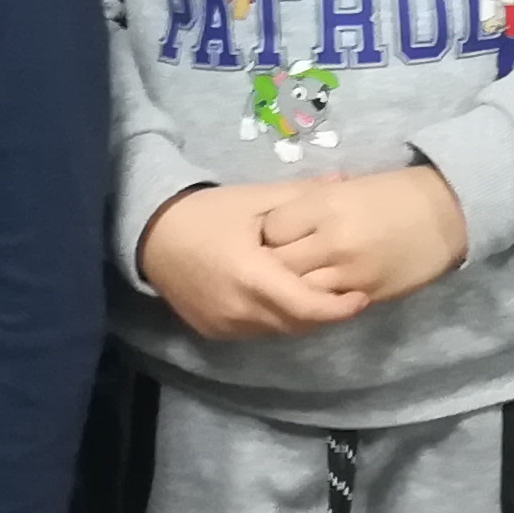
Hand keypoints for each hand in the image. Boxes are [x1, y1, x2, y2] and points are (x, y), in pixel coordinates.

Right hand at [139, 185, 364, 338]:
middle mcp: (238, 310)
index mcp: (251, 277)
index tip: (362, 296)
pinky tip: (280, 297)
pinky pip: (257, 331)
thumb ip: (301, 195)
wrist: (151, 236)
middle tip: (345, 292)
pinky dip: (275, 319)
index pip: (307, 307)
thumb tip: (345, 180)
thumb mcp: (254, 198)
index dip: (339, 308)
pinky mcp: (215, 332)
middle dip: (324, 311)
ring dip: (300, 316)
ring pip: (279, 331)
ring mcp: (225, 326)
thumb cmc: (205, 213)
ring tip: (316, 292)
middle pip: (297, 324)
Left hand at [258, 164, 467, 311]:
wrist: (446, 214)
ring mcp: (349, 271)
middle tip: (276, 264)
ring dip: (292, 289)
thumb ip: (308, 205)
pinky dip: (316, 302)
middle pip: (279, 264)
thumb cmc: (393, 194)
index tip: (275, 235)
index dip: (270, 234)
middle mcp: (332, 239)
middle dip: (273, 265)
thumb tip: (273, 224)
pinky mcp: (365, 294)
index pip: (272, 229)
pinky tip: (317, 294)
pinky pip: (325, 306)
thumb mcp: (345, 188)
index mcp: (325, 204)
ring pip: (298, 292)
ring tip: (293, 283)